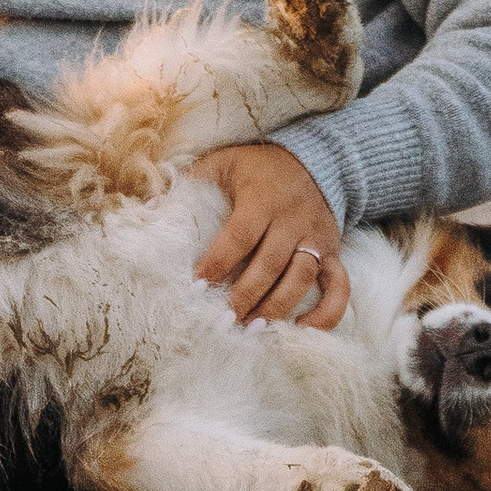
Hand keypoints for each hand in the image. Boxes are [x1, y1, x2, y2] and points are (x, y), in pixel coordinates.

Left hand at [190, 142, 348, 329]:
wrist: (315, 159)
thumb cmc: (258, 167)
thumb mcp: (224, 162)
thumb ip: (192, 181)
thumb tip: (151, 209)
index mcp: (263, 198)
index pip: (240, 236)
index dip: (218, 263)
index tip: (196, 287)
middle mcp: (293, 220)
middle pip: (270, 264)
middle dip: (245, 295)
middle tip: (221, 321)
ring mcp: (317, 239)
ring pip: (301, 279)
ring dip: (277, 308)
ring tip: (251, 329)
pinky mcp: (334, 253)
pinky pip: (339, 288)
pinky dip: (327, 313)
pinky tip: (302, 330)